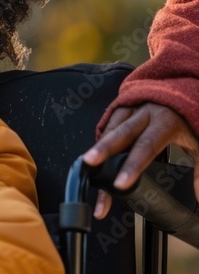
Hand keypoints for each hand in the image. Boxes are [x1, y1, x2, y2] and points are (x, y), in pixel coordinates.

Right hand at [82, 103, 198, 218]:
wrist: (182, 88)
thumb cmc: (189, 117)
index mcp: (165, 121)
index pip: (146, 147)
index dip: (132, 166)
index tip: (120, 185)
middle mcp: (145, 113)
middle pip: (120, 134)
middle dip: (103, 150)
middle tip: (88, 164)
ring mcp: (131, 108)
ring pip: (110, 129)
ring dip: (97, 147)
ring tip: (85, 166)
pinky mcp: (121, 108)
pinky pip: (108, 125)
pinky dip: (101, 141)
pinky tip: (95, 157)